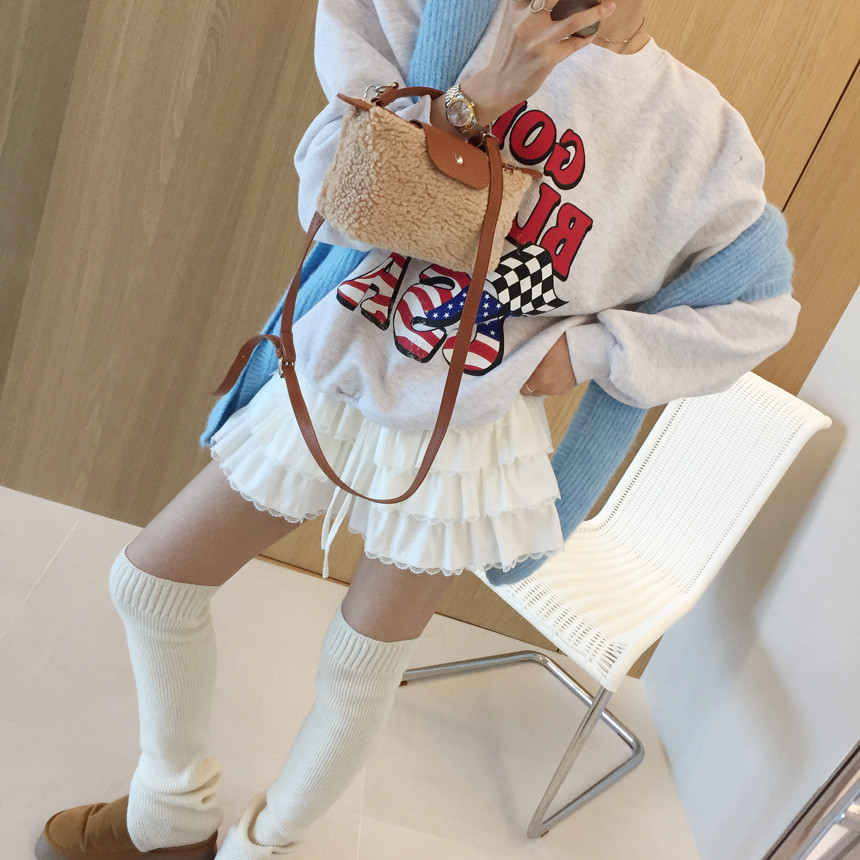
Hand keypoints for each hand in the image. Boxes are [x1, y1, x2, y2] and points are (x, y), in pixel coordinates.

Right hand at [462, 0, 616, 117]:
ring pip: (574, 20)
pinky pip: (573, 45)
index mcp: (516, 6)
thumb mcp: (512, 19)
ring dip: (595, 13)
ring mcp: (538, 41)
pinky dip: (585, 37)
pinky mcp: (547, 59)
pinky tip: (590, 34)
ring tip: (609, 6)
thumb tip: (555, 3)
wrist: (498, 84)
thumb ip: (529, 5)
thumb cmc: (509, 50)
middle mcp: (526, 20)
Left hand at [520, 334, 577, 396]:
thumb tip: (522, 366)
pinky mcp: (566, 390)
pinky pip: (552, 390)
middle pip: (532, 391)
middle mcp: (548, 388)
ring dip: (541, 383)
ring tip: (545, 370)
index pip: (523, 389)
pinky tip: (554, 372)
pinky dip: (551, 384)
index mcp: (540, 379)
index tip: (523, 373)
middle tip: (533, 371)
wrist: (585, 349)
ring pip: (542, 391)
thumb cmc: (563, 345)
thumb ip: (529, 362)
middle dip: (530, 383)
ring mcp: (558, 390)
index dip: (522, 380)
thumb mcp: (541, 350)